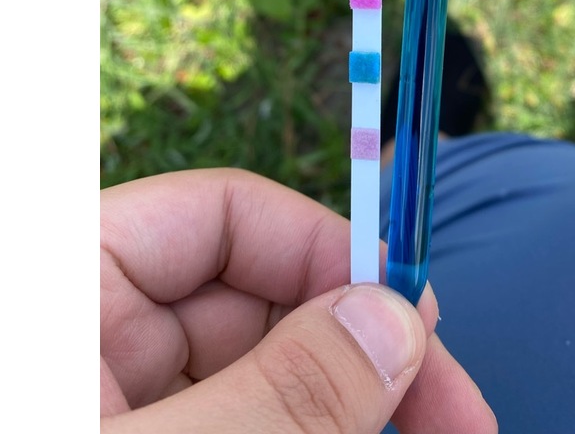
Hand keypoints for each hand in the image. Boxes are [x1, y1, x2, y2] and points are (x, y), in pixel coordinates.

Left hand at [101, 168, 496, 432]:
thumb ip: (286, 394)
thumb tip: (395, 317)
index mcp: (64, 280)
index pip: (223, 215)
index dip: (328, 249)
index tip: (415, 314)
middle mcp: (91, 326)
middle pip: (259, 299)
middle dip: (359, 349)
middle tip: (457, 416)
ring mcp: (118, 394)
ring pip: (264, 370)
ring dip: (344, 409)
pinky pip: (248, 421)